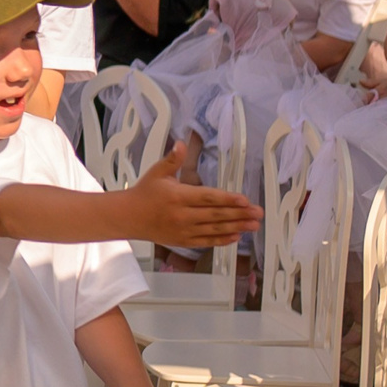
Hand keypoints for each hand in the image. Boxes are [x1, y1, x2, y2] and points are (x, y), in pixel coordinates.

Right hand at [119, 139, 258, 245]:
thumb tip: (182, 144)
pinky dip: (222, 240)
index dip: (227, 199)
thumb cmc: (144, 193)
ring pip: (214, 229)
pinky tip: (236, 236)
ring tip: (254, 225)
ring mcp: (183, 230)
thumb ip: (172, 160)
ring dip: (236, 227)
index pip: (207, 197)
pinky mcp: (182, 241)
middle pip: (216, 214)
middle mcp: (182, 215)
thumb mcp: (157, 173)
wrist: (127, 217)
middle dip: (239, 214)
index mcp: (177, 196)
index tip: (245, 199)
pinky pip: (206, 242)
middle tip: (258, 213)